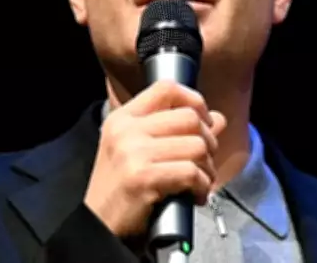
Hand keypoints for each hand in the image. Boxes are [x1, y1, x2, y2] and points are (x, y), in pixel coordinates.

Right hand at [83, 80, 226, 236]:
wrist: (99, 227)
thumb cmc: (122, 192)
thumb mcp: (141, 152)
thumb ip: (177, 132)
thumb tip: (216, 119)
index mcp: (123, 118)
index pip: (166, 88)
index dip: (194, 100)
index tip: (204, 121)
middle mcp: (126, 130)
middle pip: (189, 117)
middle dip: (209, 141)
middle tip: (205, 161)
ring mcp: (132, 152)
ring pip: (196, 145)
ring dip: (208, 168)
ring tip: (200, 182)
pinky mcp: (142, 177)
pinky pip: (191, 172)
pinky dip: (201, 186)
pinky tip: (194, 196)